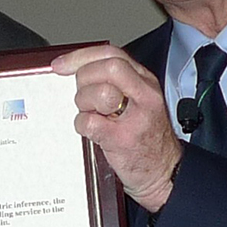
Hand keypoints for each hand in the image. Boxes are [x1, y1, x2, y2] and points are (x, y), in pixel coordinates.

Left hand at [52, 45, 182, 212]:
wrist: (165, 172)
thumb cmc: (147, 139)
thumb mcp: (139, 102)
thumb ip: (116, 83)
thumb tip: (77, 70)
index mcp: (145, 81)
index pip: (112, 54)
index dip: (82, 56)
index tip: (62, 64)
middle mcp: (144, 95)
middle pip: (105, 68)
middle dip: (84, 80)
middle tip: (84, 98)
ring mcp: (135, 117)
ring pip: (98, 93)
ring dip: (83, 104)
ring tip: (93, 116)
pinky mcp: (122, 139)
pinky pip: (89, 122)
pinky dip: (83, 126)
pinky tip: (93, 132)